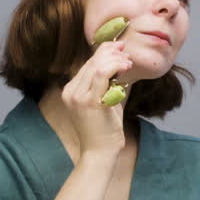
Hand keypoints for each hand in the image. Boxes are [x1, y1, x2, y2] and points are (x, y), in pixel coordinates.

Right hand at [60, 40, 132, 159]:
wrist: (99, 153)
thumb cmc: (104, 130)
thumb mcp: (104, 102)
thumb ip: (108, 85)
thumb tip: (122, 64)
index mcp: (71, 91)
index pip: (87, 65)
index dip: (103, 52)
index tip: (119, 47)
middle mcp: (71, 92)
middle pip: (91, 62)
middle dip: (110, 51)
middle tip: (125, 49)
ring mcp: (78, 97)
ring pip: (96, 65)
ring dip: (114, 58)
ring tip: (128, 61)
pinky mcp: (89, 102)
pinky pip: (101, 75)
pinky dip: (115, 66)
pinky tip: (126, 67)